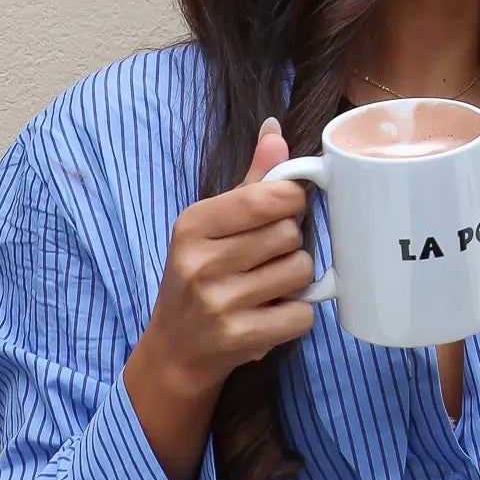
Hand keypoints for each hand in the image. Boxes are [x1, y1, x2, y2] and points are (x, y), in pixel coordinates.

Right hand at [139, 119, 319, 396]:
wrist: (176, 349)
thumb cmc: (200, 275)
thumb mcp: (212, 225)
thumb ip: (250, 181)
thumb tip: (275, 130)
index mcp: (193, 224)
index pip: (269, 197)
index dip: (291, 201)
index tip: (284, 210)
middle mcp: (200, 262)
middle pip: (290, 234)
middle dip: (289, 244)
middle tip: (266, 259)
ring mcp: (218, 303)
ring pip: (301, 270)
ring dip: (295, 280)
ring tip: (268, 286)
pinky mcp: (240, 337)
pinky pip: (303, 314)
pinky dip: (296, 315)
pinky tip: (271, 314)